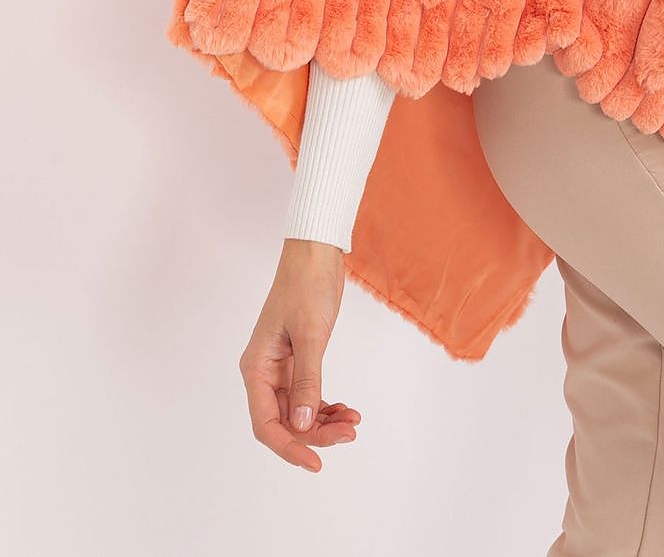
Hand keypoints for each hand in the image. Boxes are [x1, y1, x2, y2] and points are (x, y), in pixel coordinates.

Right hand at [238, 239, 360, 472]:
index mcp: (256, 368)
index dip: (289, 447)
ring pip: (298, 411)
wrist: (315, 255)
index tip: (315, 462)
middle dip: (315, 434)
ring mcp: (281, 368)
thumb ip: (307, 379)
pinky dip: (327, 406)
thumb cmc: (306, 287)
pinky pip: (308, 395)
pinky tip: (346, 410)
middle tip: (348, 434)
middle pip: (284, 421)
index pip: (266, 423)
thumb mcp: (310, 334)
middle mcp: (264, 373)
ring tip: (352, 422)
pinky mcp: (298, 361)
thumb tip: (302, 421)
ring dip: (324, 422)